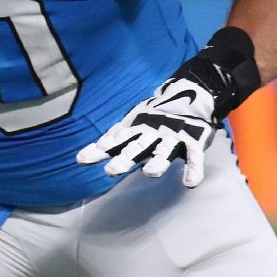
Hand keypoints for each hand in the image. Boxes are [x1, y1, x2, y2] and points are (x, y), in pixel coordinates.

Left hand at [76, 77, 216, 187]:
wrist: (193, 92)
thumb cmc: (157, 115)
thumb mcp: (134, 122)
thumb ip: (115, 138)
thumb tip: (86, 153)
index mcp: (137, 128)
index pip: (115, 140)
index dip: (100, 149)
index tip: (82, 159)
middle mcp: (152, 132)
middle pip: (137, 147)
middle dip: (124, 158)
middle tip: (110, 171)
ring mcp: (174, 137)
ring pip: (164, 151)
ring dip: (158, 163)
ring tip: (150, 173)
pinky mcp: (194, 142)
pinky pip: (195, 158)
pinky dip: (193, 170)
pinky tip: (189, 184)